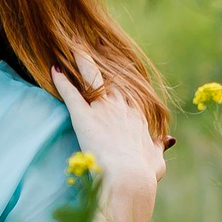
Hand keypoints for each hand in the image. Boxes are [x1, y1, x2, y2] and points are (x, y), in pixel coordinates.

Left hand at [50, 48, 166, 221]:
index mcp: (138, 116)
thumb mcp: (156, 160)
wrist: (130, 178)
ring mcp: (102, 109)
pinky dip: (61, 81)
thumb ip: (159, 147)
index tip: (119, 66)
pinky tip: (53, 70)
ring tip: (74, 47)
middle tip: (97, 42)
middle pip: (113, 76)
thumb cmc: (144, 174)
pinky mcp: (83, 117)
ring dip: (82, 61)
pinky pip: (70, 94)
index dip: (124, 77)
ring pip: (91, 77)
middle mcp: (122, 106)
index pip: (130, 90)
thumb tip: (168, 141)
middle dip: (105, 59)